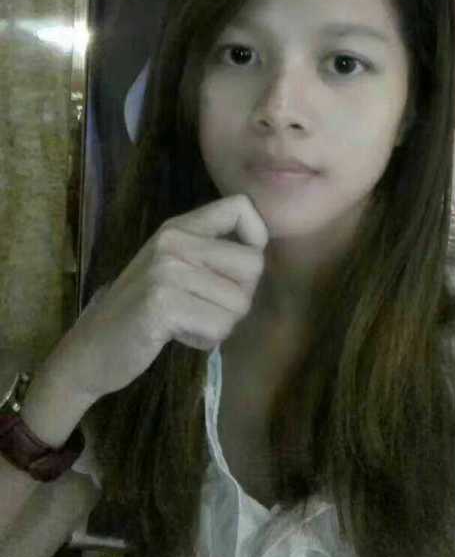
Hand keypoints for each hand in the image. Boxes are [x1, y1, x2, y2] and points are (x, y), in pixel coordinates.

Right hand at [51, 194, 267, 404]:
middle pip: (253, 264)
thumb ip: (210, 253)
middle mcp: (174, 240)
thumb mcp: (173, 266)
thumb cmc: (142, 310)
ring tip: (186, 322)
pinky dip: (205, 340)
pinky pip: (219, 326)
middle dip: (239, 297)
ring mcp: (167, 269)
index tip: (237, 270)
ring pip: (239, 302)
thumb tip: (260, 254)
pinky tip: (176, 335)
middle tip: (206, 308)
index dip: (256, 238)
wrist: (91, 348)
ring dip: (220, 324)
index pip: (242, 207)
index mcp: (180, 226)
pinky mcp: (163, 303)